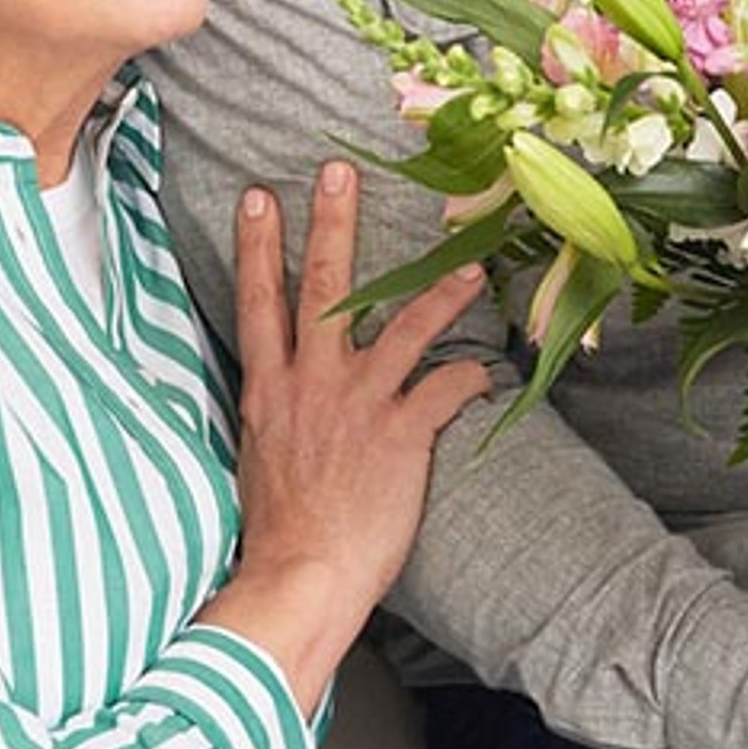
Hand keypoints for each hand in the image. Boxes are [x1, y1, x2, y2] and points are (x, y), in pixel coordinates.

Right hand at [209, 163, 490, 705]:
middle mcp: (309, 385)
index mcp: (268, 390)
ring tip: (471, 266)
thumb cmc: (279, 531)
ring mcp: (356, 405)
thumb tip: (284, 401)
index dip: (257, 247)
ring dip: (441, 292)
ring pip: (403, 328)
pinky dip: (471, 377)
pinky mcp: (401, 434)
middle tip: (339, 171)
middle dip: (329, 225)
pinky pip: (445, 387)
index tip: (259, 197)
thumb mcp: (259, 459)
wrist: (299, 577)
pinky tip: (491, 372)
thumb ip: (275, 416)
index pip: (256, 303)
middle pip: (319, 289)